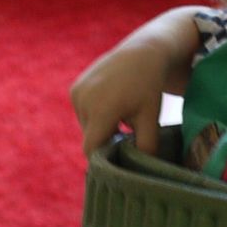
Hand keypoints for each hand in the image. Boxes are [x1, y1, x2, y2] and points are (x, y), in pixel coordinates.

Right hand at [70, 39, 173, 157]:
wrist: (143, 53)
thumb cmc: (150, 89)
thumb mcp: (151, 119)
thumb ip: (145, 148)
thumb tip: (139, 173)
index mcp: (101, 110)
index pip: (91, 149)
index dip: (104, 157)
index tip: (119, 156)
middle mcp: (84, 101)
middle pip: (90, 138)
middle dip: (106, 140)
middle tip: (127, 131)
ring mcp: (77, 93)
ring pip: (86, 127)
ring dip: (101, 127)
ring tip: (121, 115)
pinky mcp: (75, 88)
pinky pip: (83, 113)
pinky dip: (95, 115)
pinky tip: (111, 104)